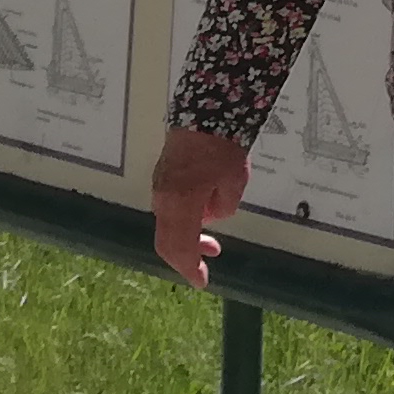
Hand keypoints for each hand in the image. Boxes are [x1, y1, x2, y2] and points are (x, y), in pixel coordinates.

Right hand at [149, 126, 250, 286]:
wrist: (205, 111)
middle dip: (186, 257)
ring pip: (166, 225)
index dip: (190, 268)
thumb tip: (211, 216)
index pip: (180, 247)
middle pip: (167, 241)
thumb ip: (222, 207)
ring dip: (186, 238)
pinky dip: (182, 221)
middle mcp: (163, 199)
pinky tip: (201, 216)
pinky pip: (168, 209)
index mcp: (180, 203)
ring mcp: (159, 187)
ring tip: (211, 244)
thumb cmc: (224, 147)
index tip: (202, 282)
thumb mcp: (234, 182)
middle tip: (206, 265)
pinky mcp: (161, 177)